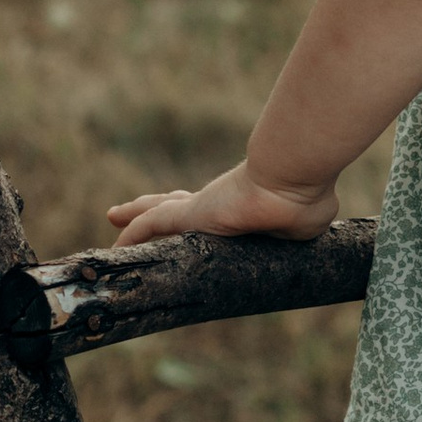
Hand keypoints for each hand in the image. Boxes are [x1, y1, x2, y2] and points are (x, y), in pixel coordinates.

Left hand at [105, 163, 340, 245]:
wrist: (293, 179)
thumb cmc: (306, 198)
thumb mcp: (304, 222)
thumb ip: (297, 228)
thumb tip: (308, 225)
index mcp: (243, 208)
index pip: (213, 211)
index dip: (195, 209)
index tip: (186, 209)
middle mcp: (218, 204)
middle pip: (177, 203)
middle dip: (156, 205)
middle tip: (135, 207)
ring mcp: (203, 208)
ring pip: (158, 211)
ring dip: (136, 215)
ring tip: (114, 214)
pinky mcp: (191, 214)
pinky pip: (152, 225)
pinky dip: (133, 232)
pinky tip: (115, 243)